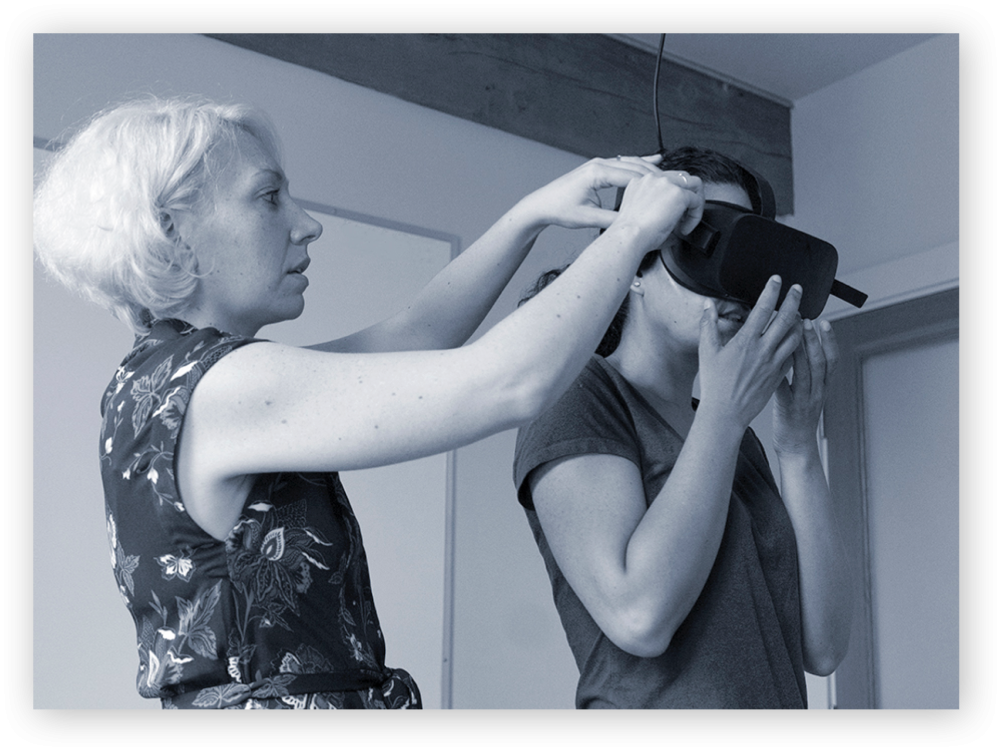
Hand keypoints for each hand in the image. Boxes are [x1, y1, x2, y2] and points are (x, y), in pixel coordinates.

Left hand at [517, 155, 696, 231]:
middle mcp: (599, 164)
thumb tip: (631, 224)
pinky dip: (640, 164)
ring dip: (651, 169)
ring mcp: (599, 165)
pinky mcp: (599, 169)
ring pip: (632, 163)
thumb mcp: (588, 219)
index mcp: (597, 174)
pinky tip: (654, 161)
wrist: (542, 204)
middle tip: (678, 182)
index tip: (671, 190)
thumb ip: (611, 219)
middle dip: (658, 175)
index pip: (632, 176)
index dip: (653, 184)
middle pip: (636, 167)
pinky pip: (625, 164)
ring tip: (672, 174)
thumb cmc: (559, 210)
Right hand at [612, 165, 703, 245]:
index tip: (670, 214)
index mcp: (641, 181)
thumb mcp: (640, 213)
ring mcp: (666, 183)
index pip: (666, 180)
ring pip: (694, 184)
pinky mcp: (678, 193)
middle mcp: (653, 178)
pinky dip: (695, 216)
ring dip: (695, 203)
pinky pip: (697, 201)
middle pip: (681, 177)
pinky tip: (684, 229)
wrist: (628, 236)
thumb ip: (654, 206)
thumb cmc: (630, 232)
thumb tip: (671, 216)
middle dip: (687, 196)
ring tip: (688, 220)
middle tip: (684, 216)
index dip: (672, 197)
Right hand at [698, 276, 803, 432]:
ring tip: (799, 313)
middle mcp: (763, 350)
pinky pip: (794, 355)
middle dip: (794, 300)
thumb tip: (708, 307)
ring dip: (799, 322)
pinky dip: (797, 343)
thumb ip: (708, 326)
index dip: (771, 291)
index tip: (776, 280)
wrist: (726, 413)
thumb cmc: (714, 385)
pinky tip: (795, 339)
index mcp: (745, 342)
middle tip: (798, 289)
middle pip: (786, 319)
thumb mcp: (706, 352)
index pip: (763, 309)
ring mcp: (774, 363)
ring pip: (795, 336)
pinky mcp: (779, 375)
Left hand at [773, 318, 838, 455]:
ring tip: (793, 335)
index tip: (824, 322)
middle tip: (807, 320)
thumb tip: (797, 349)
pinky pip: (785, 388)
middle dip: (814, 340)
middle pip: (820, 362)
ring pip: (806, 373)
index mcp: (822, 387)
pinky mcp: (788, 409)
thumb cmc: (798, 419)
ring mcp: (804, 401)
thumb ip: (805, 374)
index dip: (830, 341)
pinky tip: (770, 361)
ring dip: (801, 351)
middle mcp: (816, 392)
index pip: (831, 360)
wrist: (797, 447)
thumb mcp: (808, 394)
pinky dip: (779, 374)